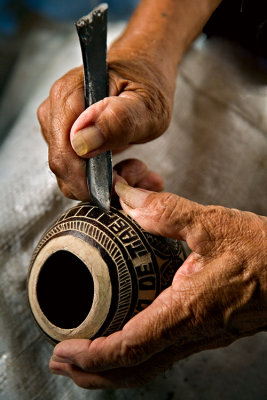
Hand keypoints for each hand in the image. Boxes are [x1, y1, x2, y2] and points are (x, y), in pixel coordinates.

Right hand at [37, 46, 173, 200]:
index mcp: (69, 97)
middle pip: (63, 167)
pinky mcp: (62, 134)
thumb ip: (118, 122)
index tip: (118, 185)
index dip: (89, 181)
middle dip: (97, 183)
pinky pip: (73, 167)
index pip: (64, 156)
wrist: (143, 70)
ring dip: (100, 180)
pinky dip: (97, 175)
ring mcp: (55, 123)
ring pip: (68, 172)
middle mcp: (54, 110)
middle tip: (134, 172)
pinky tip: (120, 164)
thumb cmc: (148, 83)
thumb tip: (80, 143)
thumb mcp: (146, 105)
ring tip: (132, 166)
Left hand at [49, 177, 266, 388]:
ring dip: (111, 368)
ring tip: (84, 358)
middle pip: (134, 369)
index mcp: (190, 309)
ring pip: (149, 366)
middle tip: (62, 363)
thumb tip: (128, 199)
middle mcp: (193, 331)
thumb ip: (165, 212)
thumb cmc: (265, 253)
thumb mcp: (212, 224)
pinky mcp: (207, 331)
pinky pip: (164, 353)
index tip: (66, 351)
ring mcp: (201, 336)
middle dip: (93, 373)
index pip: (131, 346)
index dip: (94, 354)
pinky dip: (135, 355)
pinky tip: (125, 340)